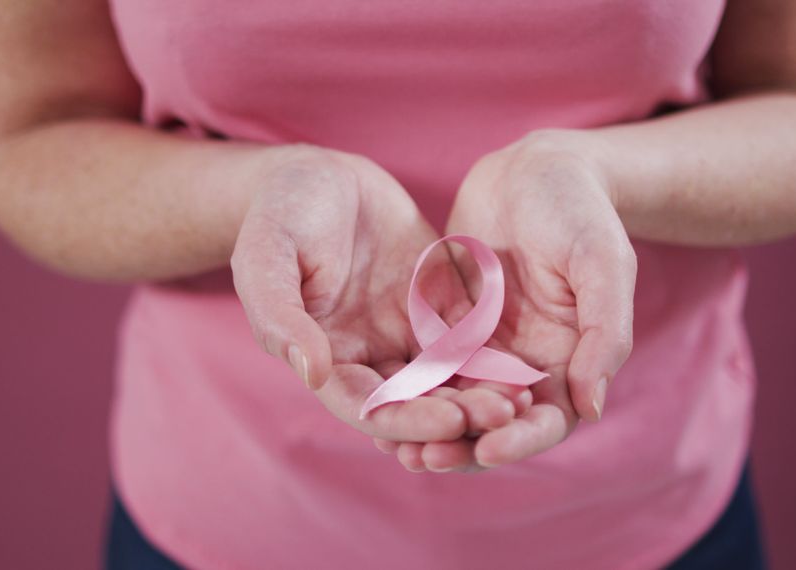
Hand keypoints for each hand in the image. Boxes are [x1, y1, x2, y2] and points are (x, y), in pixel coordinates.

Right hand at [230, 144, 524, 447]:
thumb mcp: (266, 258)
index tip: (450, 421)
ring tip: (523, 398)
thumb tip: (313, 373)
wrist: (317, 174)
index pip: (367, 405)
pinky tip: (528, 363)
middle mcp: (368, 356)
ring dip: (482, 392)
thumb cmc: (279, 214)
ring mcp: (404, 332)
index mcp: (324, 357)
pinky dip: (495, 355)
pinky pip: (469, 336)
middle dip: (457, 413)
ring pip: (447, 376)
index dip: (407, 419)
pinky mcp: (436, 305)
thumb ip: (281, 317)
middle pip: (415, 401)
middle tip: (503, 416)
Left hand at [392, 129, 636, 470]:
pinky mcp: (449, 327)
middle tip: (424, 460)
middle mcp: (526, 365)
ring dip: (428, 428)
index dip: (520, 441)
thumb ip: (604, 333)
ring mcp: (484, 348)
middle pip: (495, 425)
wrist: (536, 168)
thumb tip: (592, 407)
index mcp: (570, 362)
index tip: (488, 449)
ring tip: (393, 446)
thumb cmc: (582, 212)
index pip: (548, 420)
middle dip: (462, 447)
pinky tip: (374, 401)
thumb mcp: (603, 263)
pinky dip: (405, 388)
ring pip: (454, 403)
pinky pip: (424, 366)